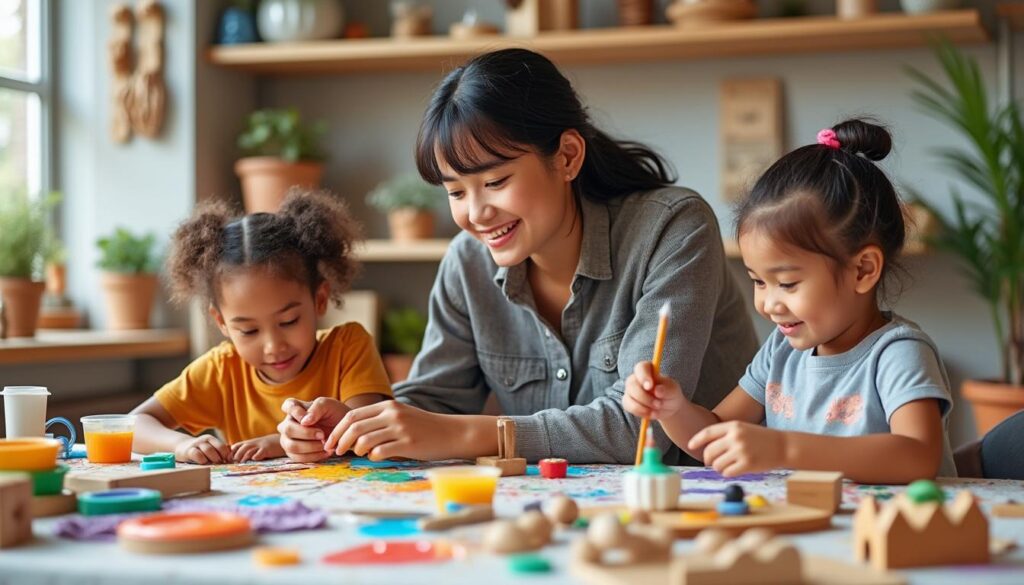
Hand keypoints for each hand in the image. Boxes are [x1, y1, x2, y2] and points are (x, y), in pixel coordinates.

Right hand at [174, 434, 230, 464]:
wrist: (182, 447)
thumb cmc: (199, 451)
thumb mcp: (209, 448)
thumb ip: (218, 452)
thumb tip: (230, 459)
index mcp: (211, 439)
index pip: (222, 446)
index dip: (226, 455)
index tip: (227, 462)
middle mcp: (204, 440)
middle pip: (216, 448)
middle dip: (220, 458)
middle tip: (220, 465)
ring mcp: (196, 444)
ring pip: (208, 450)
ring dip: (212, 459)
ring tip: (213, 465)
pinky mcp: (189, 450)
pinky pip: (197, 454)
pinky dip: (202, 460)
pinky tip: (203, 464)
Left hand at [230, 434, 283, 462]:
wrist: (280, 440)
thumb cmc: (266, 446)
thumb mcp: (255, 446)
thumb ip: (246, 451)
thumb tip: (234, 459)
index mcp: (248, 443)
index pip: (236, 446)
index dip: (231, 453)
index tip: (229, 460)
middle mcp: (253, 443)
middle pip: (241, 448)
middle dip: (236, 456)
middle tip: (234, 463)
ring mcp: (260, 446)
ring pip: (249, 451)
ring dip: (244, 457)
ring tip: (242, 463)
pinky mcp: (267, 449)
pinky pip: (260, 452)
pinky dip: (257, 456)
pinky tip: (255, 459)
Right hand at [277, 397, 349, 462]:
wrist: (343, 430)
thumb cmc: (334, 414)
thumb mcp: (328, 405)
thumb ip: (316, 409)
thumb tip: (304, 422)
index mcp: (294, 407)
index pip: (288, 406)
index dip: (297, 412)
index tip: (310, 418)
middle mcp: (287, 423)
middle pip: (288, 430)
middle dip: (307, 434)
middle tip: (322, 434)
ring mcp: (288, 439)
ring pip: (291, 446)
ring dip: (311, 447)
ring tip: (325, 444)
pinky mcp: (294, 453)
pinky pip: (298, 458)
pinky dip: (314, 456)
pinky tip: (325, 452)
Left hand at [324, 401, 460, 460]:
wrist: (452, 432)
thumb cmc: (423, 427)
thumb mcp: (401, 415)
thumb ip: (379, 420)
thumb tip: (351, 435)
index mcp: (388, 406)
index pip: (352, 415)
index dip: (337, 430)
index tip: (331, 442)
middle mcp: (392, 414)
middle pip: (354, 427)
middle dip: (339, 441)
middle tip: (335, 452)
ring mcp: (400, 429)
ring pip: (364, 441)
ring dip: (356, 451)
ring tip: (359, 455)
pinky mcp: (408, 444)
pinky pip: (380, 453)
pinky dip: (372, 458)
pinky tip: (376, 458)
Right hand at [622, 361, 685, 420]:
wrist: (668, 406)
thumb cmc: (670, 393)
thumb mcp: (673, 390)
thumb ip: (667, 389)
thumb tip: (657, 390)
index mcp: (648, 370)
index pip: (641, 368)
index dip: (643, 376)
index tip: (650, 386)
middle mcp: (636, 378)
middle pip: (631, 384)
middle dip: (644, 397)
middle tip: (658, 404)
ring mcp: (630, 390)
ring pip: (628, 397)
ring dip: (642, 407)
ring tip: (657, 409)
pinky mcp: (628, 402)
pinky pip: (628, 407)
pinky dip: (640, 412)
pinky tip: (650, 413)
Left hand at [688, 421, 785, 476]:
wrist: (783, 446)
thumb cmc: (761, 439)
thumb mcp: (743, 429)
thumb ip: (725, 435)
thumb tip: (705, 448)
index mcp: (733, 426)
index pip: (708, 432)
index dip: (696, 440)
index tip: (690, 446)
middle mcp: (735, 437)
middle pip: (709, 451)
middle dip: (708, 459)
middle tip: (712, 463)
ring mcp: (741, 451)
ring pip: (716, 464)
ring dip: (719, 468)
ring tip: (728, 465)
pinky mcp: (747, 464)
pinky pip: (727, 473)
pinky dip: (727, 473)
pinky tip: (734, 470)